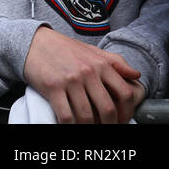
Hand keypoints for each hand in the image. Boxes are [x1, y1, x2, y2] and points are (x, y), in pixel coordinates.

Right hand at [23, 26, 144, 123]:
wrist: (32, 41)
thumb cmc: (62, 47)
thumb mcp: (92, 50)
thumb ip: (116, 61)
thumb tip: (136, 74)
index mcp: (101, 64)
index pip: (125, 94)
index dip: (127, 112)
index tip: (121, 119)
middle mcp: (88, 72)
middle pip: (107, 109)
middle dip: (109, 124)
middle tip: (105, 127)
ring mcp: (70, 80)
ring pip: (86, 116)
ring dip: (88, 126)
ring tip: (87, 126)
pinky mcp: (52, 87)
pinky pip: (65, 115)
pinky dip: (69, 124)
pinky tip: (69, 124)